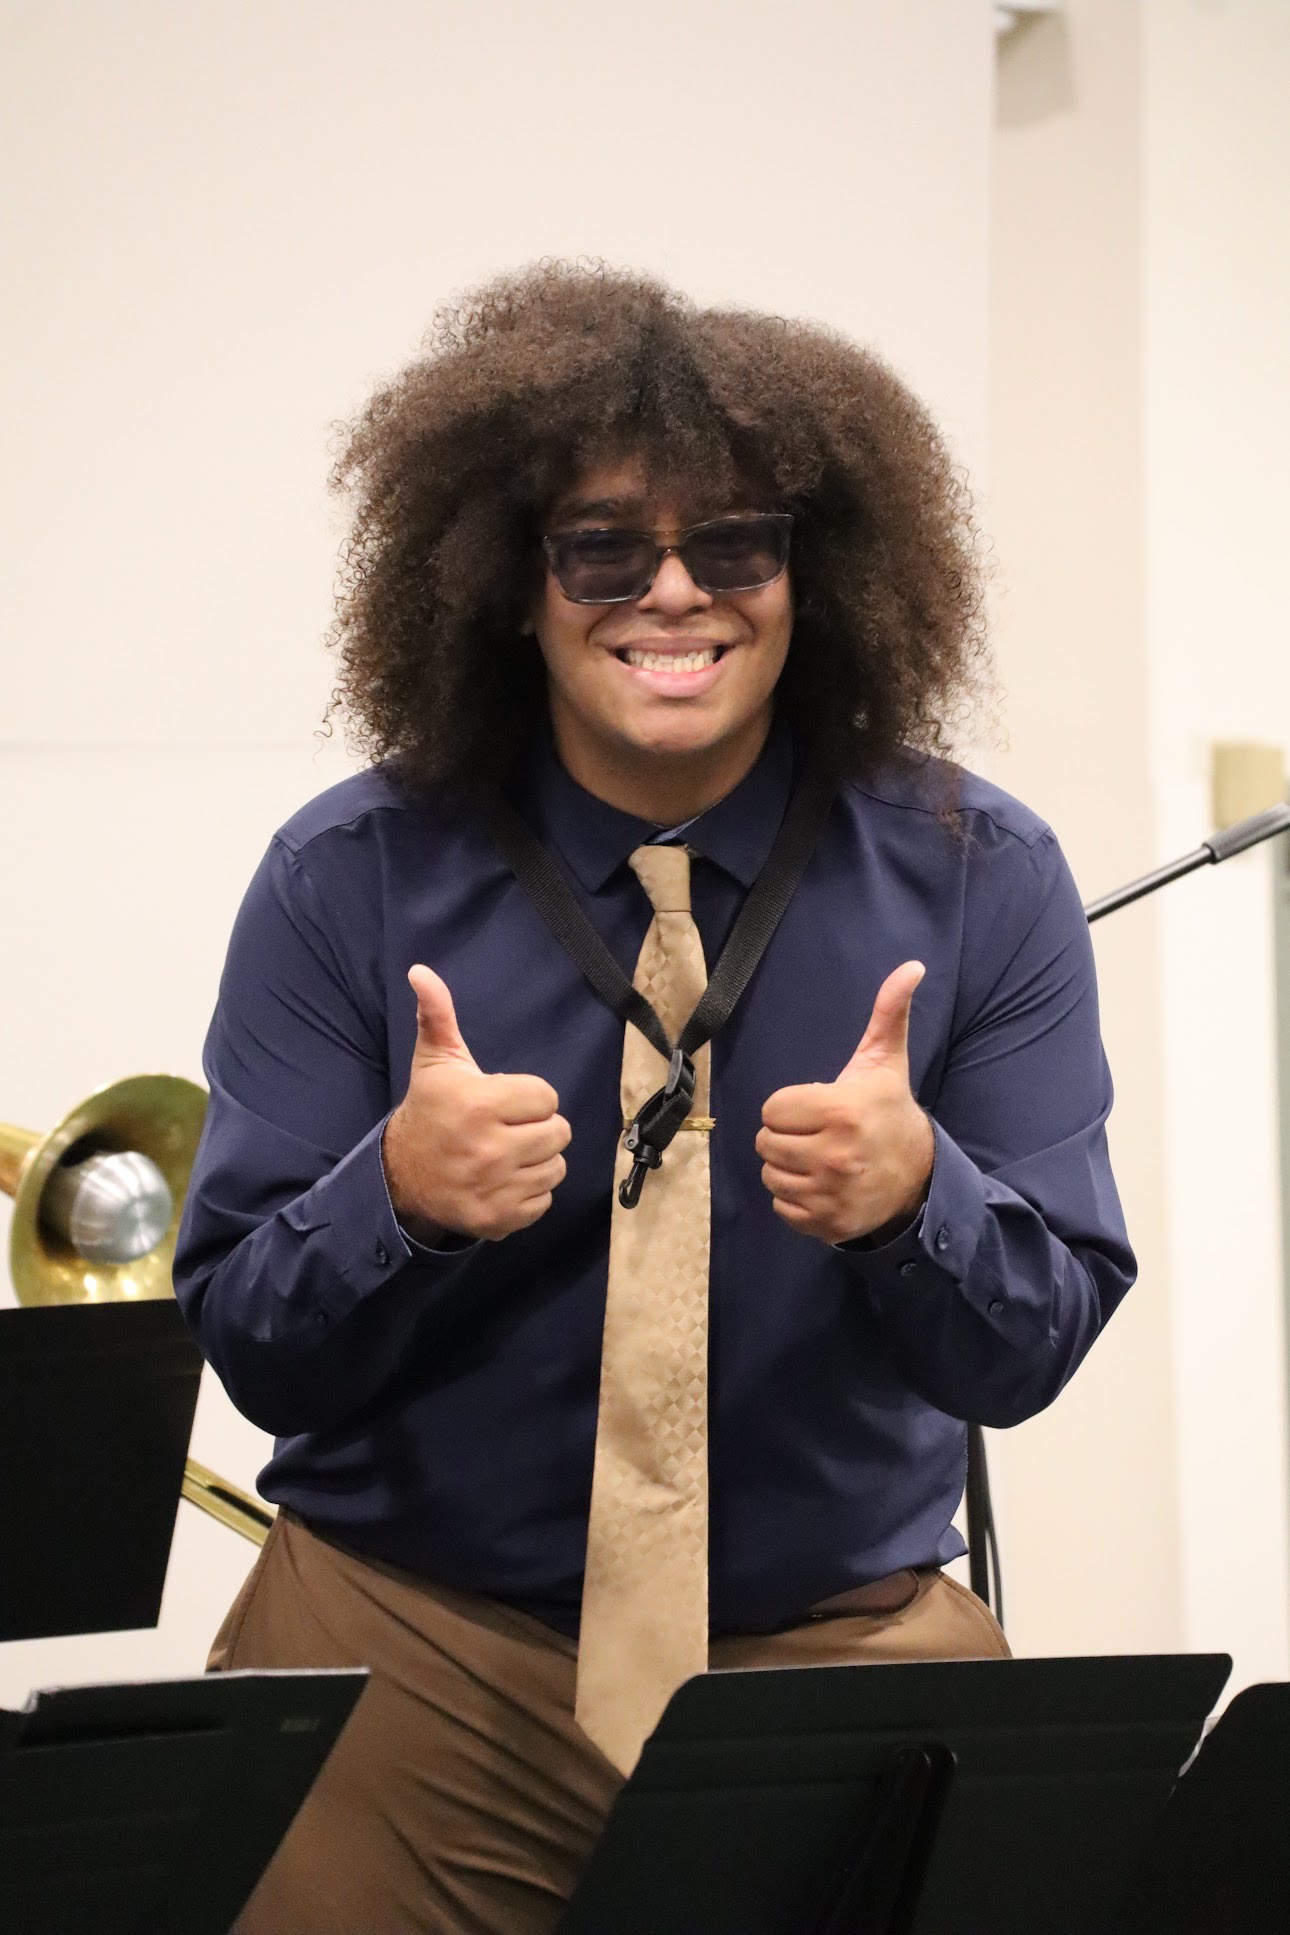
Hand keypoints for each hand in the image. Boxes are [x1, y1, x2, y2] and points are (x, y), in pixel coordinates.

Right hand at [382, 965, 570, 1242]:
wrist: (400, 1177)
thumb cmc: (430, 1111)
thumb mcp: (435, 1061)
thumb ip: (437, 1014)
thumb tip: (421, 971)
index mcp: (479, 1105)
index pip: (547, 1097)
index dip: (530, 1097)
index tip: (505, 1102)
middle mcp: (489, 1149)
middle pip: (559, 1133)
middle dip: (539, 1128)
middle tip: (511, 1128)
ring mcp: (494, 1189)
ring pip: (556, 1168)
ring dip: (538, 1160)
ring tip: (509, 1154)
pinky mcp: (498, 1220)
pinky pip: (544, 1201)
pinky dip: (530, 1193)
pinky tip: (505, 1181)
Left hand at [755, 961, 933, 1245]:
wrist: (920, 1178)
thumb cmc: (889, 1112)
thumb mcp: (884, 1061)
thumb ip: (889, 1012)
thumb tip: (912, 966)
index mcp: (841, 1112)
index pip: (771, 1110)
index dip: (789, 1106)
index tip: (816, 1107)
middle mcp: (835, 1156)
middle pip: (765, 1143)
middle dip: (786, 1135)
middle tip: (815, 1133)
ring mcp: (830, 1194)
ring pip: (770, 1176)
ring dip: (787, 1167)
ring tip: (818, 1157)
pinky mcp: (827, 1224)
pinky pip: (781, 1208)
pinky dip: (795, 1198)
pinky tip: (820, 1185)